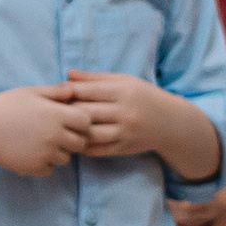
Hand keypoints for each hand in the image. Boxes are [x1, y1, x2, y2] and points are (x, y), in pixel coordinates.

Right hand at [0, 88, 96, 177]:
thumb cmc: (5, 107)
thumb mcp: (30, 93)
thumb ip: (55, 92)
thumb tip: (74, 90)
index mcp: (56, 115)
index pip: (86, 122)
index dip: (80, 121)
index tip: (68, 119)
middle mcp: (54, 135)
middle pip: (80, 143)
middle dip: (72, 138)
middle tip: (55, 133)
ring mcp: (45, 153)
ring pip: (65, 158)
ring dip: (58, 152)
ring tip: (39, 142)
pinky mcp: (34, 167)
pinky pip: (50, 169)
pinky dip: (43, 163)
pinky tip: (30, 152)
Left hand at [51, 70, 169, 155]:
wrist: (170, 122)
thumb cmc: (143, 96)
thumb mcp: (124, 81)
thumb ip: (95, 78)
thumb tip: (68, 75)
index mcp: (123, 91)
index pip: (87, 90)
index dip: (67, 92)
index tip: (58, 94)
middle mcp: (124, 112)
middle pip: (84, 112)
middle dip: (66, 112)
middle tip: (54, 112)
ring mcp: (125, 132)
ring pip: (88, 134)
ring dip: (73, 131)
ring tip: (64, 127)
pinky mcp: (124, 148)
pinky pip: (97, 149)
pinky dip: (82, 146)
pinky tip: (75, 139)